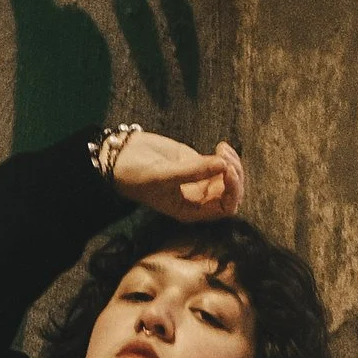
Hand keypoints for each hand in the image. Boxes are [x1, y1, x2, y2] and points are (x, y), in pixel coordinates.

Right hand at [111, 132, 245, 222]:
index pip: (224, 208)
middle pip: (232, 194)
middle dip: (235, 175)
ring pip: (230, 179)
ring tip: (221, 148)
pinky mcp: (198, 165)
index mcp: (190, 211)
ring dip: (233, 163)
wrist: (123, 158)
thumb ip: (194, 171)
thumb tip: (223, 164)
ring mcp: (199, 182)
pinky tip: (220, 146)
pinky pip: (223, 165)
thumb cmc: (137, 175)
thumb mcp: (163, 175)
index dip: (232, 190)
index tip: (225, 169)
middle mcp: (197, 200)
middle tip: (223, 155)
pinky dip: (227, 156)